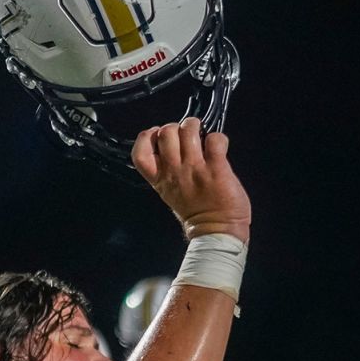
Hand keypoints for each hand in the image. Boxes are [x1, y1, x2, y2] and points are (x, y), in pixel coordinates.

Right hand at [133, 118, 250, 242]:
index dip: (147, 138)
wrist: (217, 233)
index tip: (158, 138)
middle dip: (176, 127)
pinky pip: (214, 140)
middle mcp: (175, 171)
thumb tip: (175, 146)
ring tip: (202, 137)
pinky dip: (218, 139)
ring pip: (188, 130)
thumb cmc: (196, 214)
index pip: (139, 153)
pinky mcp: (217, 168)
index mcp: (161, 179)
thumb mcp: (170, 193)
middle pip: (165, 133)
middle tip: (187, 136)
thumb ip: (168, 172)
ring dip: (196, 127)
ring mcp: (195, 169)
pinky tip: (219, 148)